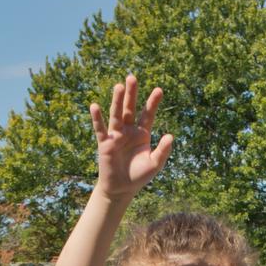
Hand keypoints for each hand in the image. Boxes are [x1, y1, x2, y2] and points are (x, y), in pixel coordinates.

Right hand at [91, 74, 173, 200]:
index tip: (159, 90)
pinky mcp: (105, 143)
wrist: (122, 188)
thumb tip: (170, 136)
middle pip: (130, 108)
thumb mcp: (155, 164)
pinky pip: (100, 129)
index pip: (148, 114)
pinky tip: (95, 106)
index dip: (153, 103)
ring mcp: (116, 135)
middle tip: (132, 77)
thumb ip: (163, 151)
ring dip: (117, 101)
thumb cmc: (139, 176)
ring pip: (116, 115)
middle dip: (131, 94)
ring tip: (119, 86)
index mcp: (142, 133)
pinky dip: (97, 118)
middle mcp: (128, 130)